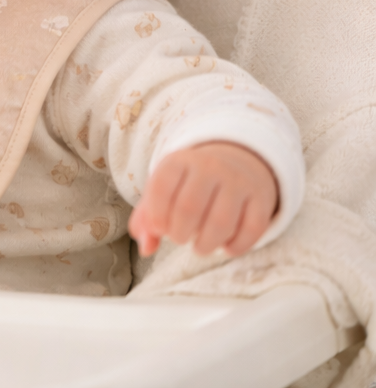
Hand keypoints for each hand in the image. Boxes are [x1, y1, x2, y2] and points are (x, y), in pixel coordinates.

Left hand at [128, 141, 278, 256]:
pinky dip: (236, 246)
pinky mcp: (261, 198)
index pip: (160, 188)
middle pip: (189, 208)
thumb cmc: (191, 183)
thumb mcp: (165, 188)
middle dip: (179, 234)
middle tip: (180, 239)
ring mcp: (238, 181)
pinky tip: (226, 247)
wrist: (236, 159)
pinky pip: (251, 230)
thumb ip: (147, 216)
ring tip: (200, 247)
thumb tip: (146, 247)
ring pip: (221, 222)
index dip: (155, 216)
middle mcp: (210, 167)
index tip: (159, 229)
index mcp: (179, 161)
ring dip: (206, 244)